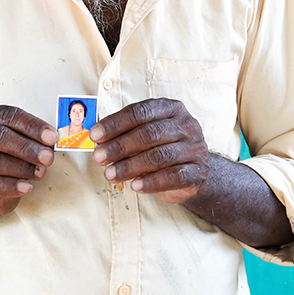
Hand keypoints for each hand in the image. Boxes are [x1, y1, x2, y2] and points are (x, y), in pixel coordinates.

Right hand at [0, 105, 56, 218]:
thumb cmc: (1, 160)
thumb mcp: (13, 144)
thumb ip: (29, 139)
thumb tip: (50, 142)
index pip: (8, 115)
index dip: (32, 125)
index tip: (52, 137)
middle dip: (27, 147)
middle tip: (48, 157)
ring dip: (21, 167)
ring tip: (39, 173)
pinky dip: (9, 186)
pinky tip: (26, 187)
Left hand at [90, 98, 210, 203]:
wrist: (194, 171)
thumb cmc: (163, 147)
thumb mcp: (146, 133)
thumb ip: (125, 133)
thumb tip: (97, 138)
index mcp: (170, 108)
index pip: (140, 112)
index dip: (115, 123)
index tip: (95, 135)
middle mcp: (186, 124)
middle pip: (149, 134)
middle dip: (119, 146)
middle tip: (99, 157)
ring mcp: (194, 148)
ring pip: (159, 156)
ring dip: (130, 166)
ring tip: (110, 174)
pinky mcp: (198, 171)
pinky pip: (174, 177)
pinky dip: (152, 182)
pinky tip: (135, 186)